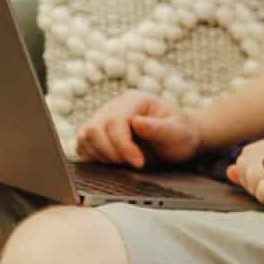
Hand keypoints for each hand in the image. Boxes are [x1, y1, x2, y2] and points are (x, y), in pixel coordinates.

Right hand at [73, 90, 202, 168]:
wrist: (178, 140)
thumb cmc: (180, 135)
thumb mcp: (178, 132)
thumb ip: (159, 128)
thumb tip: (137, 122)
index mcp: (134, 100)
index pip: (116, 121)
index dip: (123, 145)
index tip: (138, 162)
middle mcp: (114, 107)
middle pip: (94, 129)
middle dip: (111, 152)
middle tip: (133, 163)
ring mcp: (103, 119)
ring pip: (84, 137)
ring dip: (102, 156)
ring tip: (125, 162)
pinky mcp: (97, 134)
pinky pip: (82, 145)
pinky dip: (93, 157)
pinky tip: (113, 162)